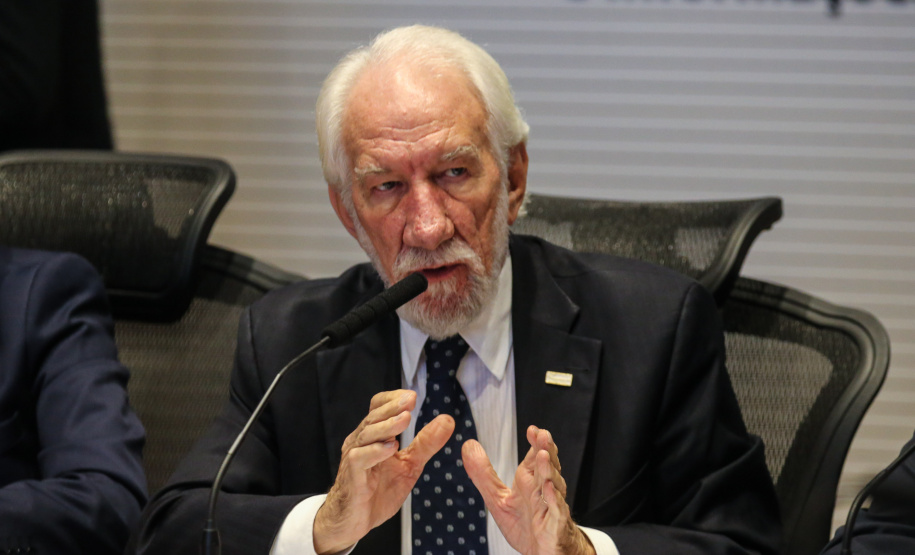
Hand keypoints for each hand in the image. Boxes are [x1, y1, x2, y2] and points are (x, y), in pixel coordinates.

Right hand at [313, 389, 452, 553]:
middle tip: (410, 400)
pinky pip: (360, 458)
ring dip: (387, 425)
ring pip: (367, 434)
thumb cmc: (377, 490)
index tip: (412, 396)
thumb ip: (426, 443)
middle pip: (373, 417)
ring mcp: (354, 457)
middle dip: (393, 407)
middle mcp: (361, 442)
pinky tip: (390, 448)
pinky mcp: (352, 476)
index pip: (378, 407)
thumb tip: (447, 420)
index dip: (392, 399)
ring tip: (405, 419)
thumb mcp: (410, 465)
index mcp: (374, 436)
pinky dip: (375, 452)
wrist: (353, 521)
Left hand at [463, 425, 594, 554]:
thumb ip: (483, 474)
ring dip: (549, 470)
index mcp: (529, 481)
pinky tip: (549, 488)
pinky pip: (556, 510)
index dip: (535, 442)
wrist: (541, 554)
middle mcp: (542, 490)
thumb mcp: (497, 499)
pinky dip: (554, 499)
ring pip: (553, 484)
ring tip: (543, 456)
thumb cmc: (525, 525)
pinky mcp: (555, 525)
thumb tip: (468, 445)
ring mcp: (550, 506)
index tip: (532, 429)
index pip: (534, 457)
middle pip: (546, 466)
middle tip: (542, 435)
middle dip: (545, 449)